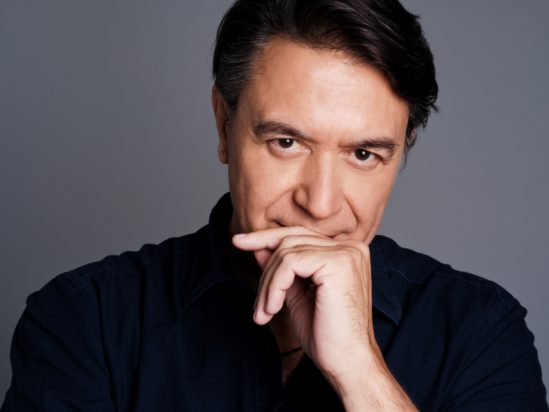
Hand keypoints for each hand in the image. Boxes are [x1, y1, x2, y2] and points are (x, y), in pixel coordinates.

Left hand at [232, 226, 375, 384]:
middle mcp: (350, 247)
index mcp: (345, 252)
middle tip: (255, 302)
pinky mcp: (338, 263)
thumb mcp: (297, 295)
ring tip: (265, 312)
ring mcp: (346, 253)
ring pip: (286, 252)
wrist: (347, 364)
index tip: (239, 242)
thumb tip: (259, 247)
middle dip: (264, 269)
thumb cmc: (327, 335)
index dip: (266, 238)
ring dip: (268, 285)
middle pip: (290, 239)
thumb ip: (282, 270)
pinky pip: (291, 262)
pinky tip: (273, 309)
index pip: (299, 236)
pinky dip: (274, 286)